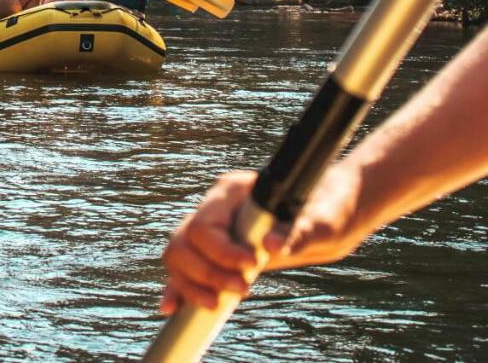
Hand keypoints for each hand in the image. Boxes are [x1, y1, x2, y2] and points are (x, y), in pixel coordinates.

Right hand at [160, 166, 363, 314]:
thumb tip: (272, 245)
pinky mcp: (212, 251)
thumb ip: (295, 230)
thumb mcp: (317, 221)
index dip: (221, 251)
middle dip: (206, 272)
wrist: (323, 217)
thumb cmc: (323, 211)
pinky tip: (173, 307)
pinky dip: (178, 288)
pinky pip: (184, 269)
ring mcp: (209, 230)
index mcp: (231, 191)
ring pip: (178, 256)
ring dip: (192, 284)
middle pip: (184, 241)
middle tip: (243, 289)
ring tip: (218, 304)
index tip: (252, 266)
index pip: (205, 224)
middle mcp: (213, 208)